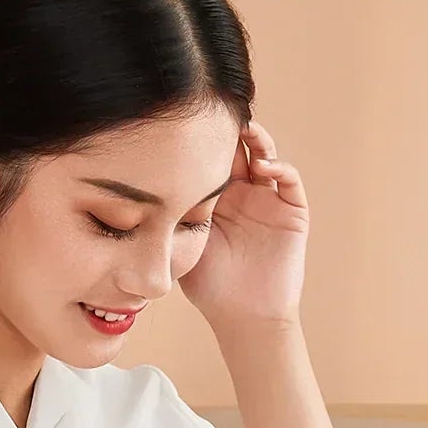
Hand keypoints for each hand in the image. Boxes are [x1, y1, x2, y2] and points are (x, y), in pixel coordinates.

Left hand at [179, 119, 307, 334]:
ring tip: (244, 127)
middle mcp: (242, 193)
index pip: (208, 156)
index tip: (186, 118)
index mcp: (214, 197)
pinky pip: (288, 180)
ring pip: (264, 155)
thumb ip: (169, 215)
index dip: (201, 137)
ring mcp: (268, 200)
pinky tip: (263, 165)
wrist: (245, 318)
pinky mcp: (292, 212)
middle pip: (237, 148)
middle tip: (217, 109)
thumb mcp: (181, 244)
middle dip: (228, 127)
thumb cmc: (210, 288)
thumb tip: (136, 185)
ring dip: (257, 138)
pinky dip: (279, 166)